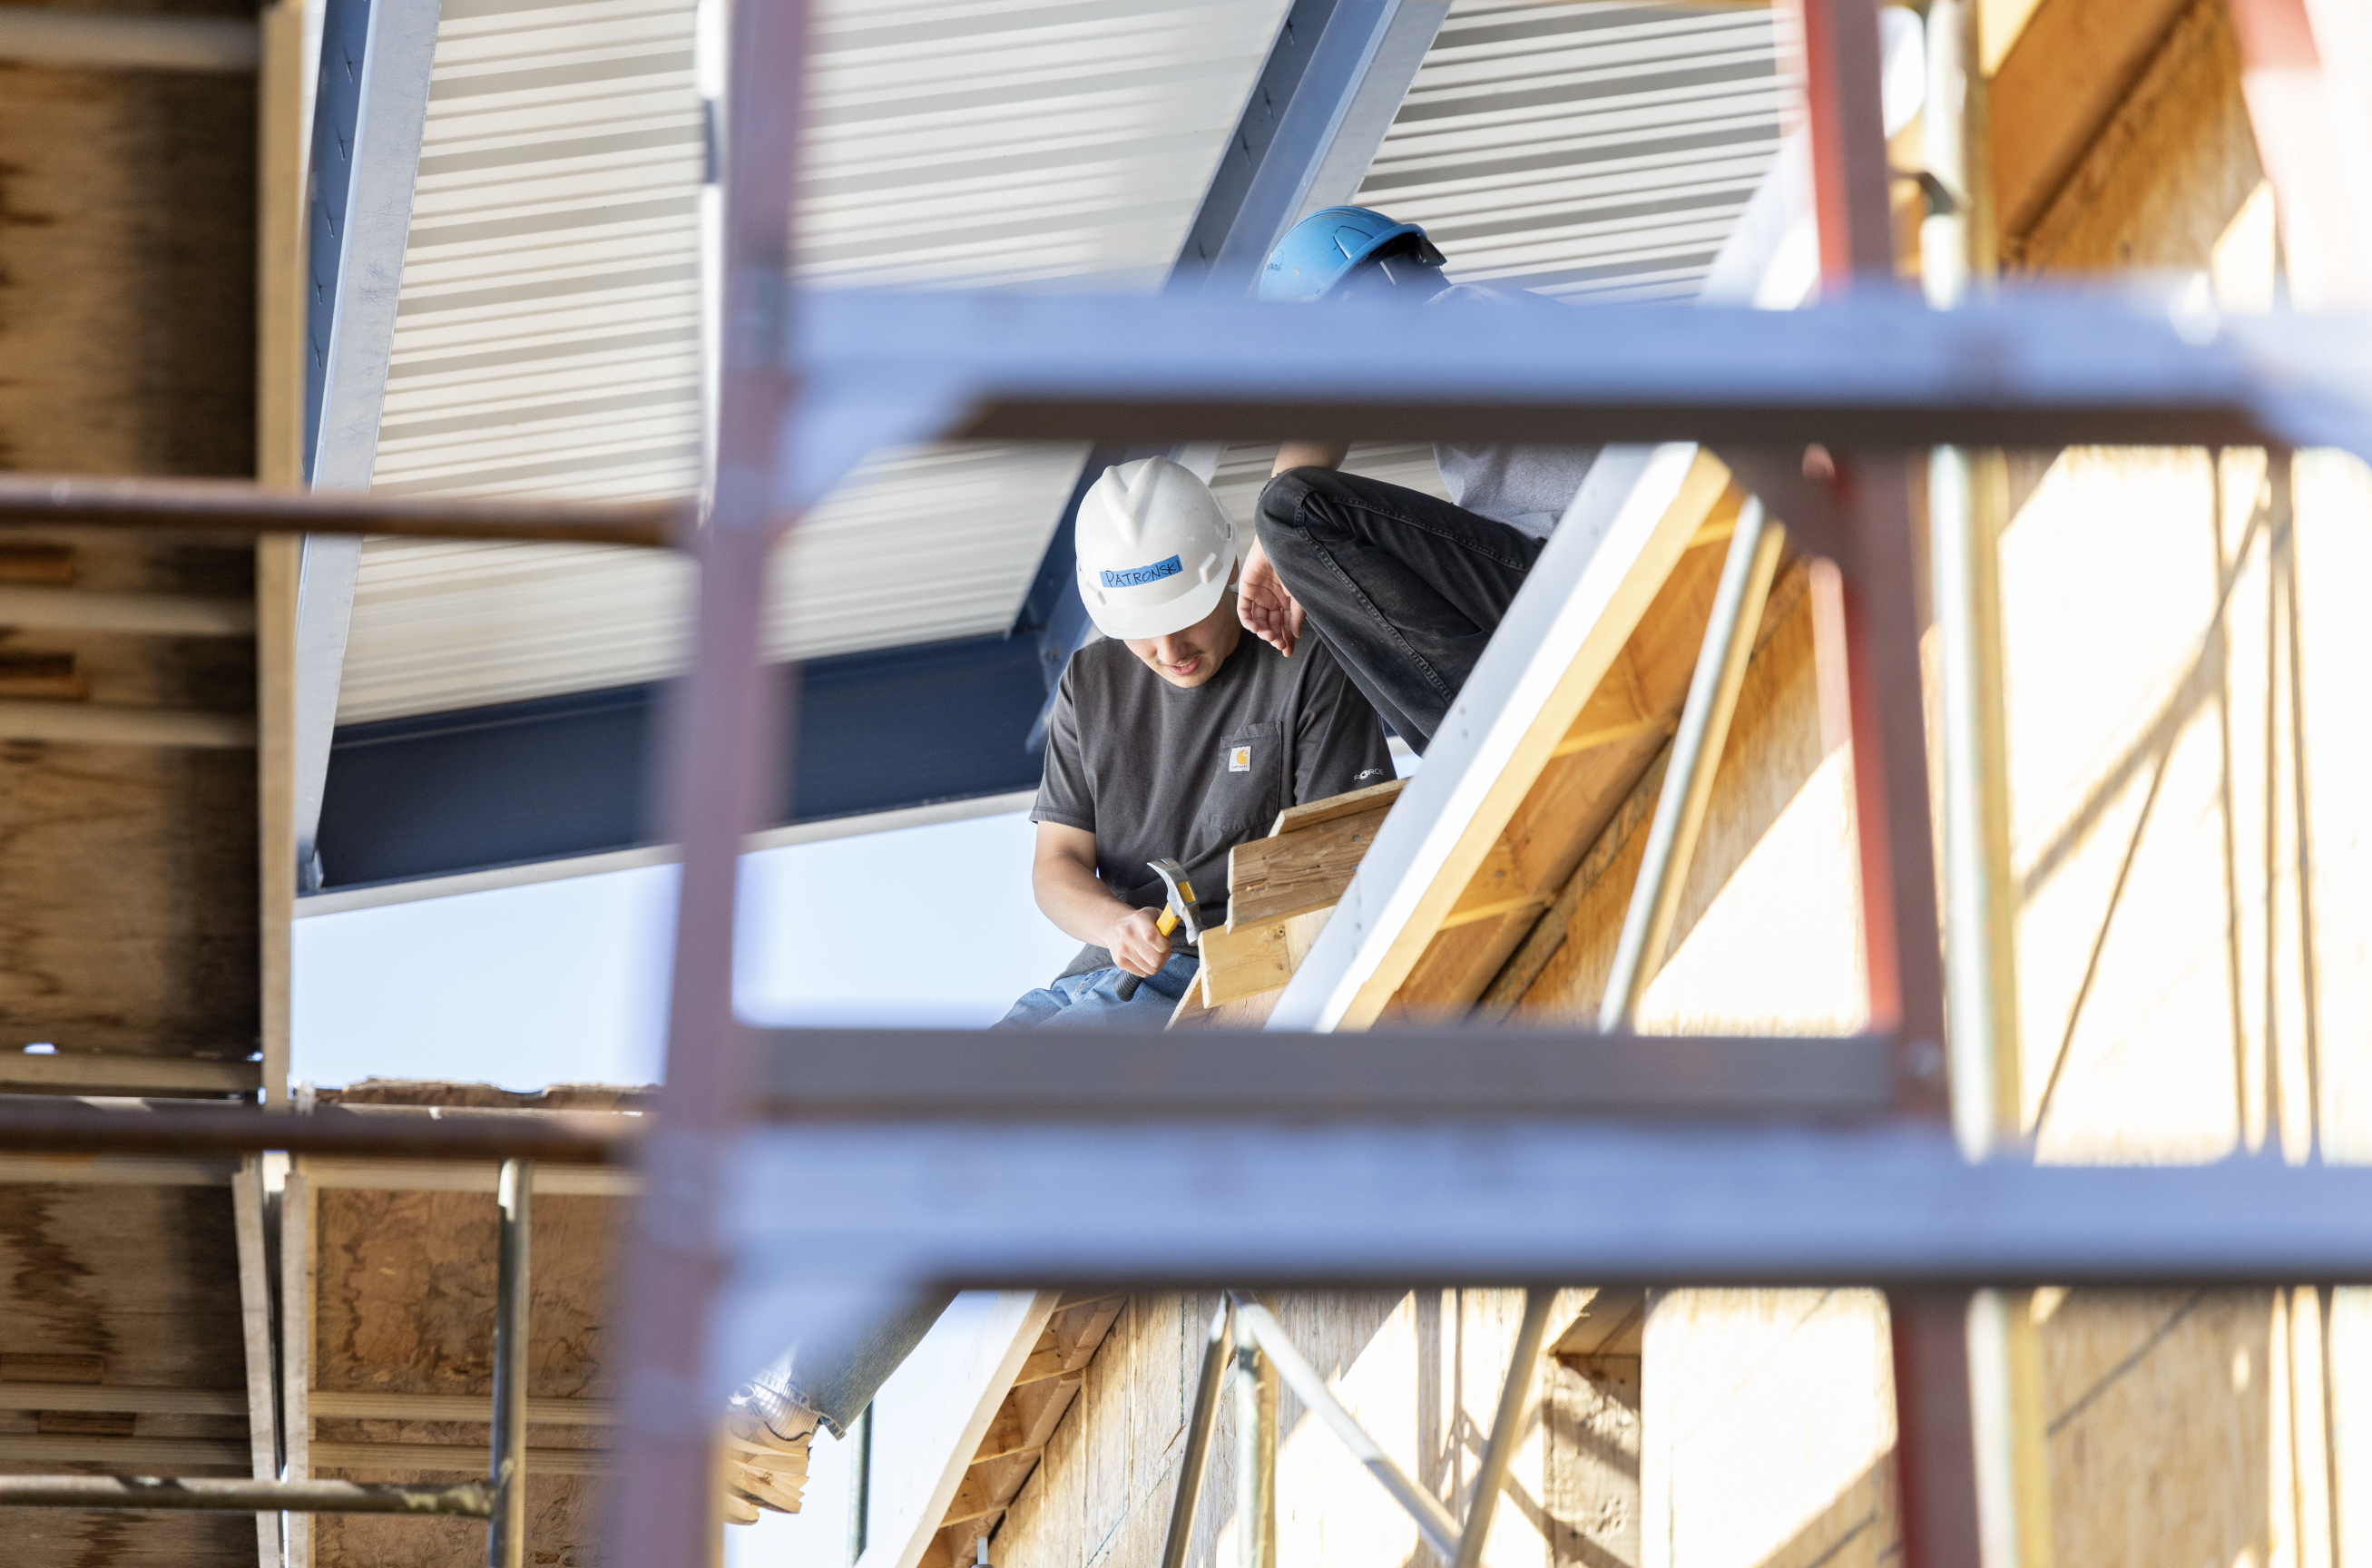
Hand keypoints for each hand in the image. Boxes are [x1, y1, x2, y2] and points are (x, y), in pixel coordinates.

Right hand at [1104, 906, 1171, 977]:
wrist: (1114, 925)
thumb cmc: (1139, 921)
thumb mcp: (1153, 913)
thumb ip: (1166, 920)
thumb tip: (1171, 929)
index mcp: (1139, 920)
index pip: (1152, 938)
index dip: (1165, 944)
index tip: (1167, 943)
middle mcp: (1128, 935)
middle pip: (1155, 959)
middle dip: (1164, 956)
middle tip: (1163, 951)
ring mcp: (1122, 950)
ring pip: (1151, 969)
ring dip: (1157, 964)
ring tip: (1154, 954)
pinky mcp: (1120, 962)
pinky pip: (1143, 973)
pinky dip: (1148, 969)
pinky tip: (1146, 959)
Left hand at [1237, 538, 1303, 656]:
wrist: (1281, 544)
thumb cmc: (1294, 564)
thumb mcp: (1301, 595)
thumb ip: (1297, 616)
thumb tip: (1296, 634)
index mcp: (1288, 599)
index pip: (1287, 624)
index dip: (1287, 638)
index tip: (1288, 651)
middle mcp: (1274, 598)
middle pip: (1273, 624)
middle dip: (1276, 637)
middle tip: (1280, 645)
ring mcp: (1260, 594)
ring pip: (1258, 620)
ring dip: (1263, 631)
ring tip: (1270, 636)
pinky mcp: (1246, 589)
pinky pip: (1244, 610)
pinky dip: (1248, 622)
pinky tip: (1256, 629)